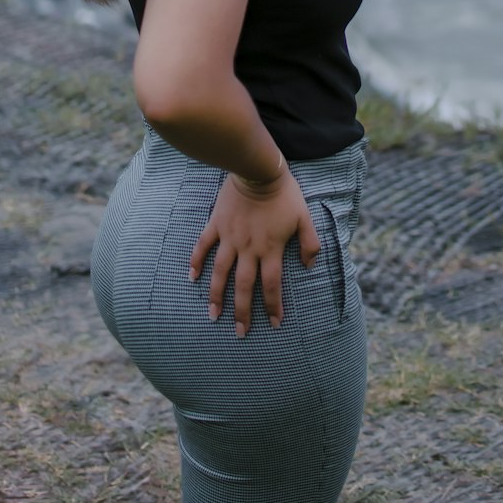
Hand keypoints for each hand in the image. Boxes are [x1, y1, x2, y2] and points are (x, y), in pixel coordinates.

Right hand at [189, 167, 321, 336]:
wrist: (258, 170)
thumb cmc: (285, 194)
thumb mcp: (304, 217)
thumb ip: (310, 244)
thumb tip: (308, 266)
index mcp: (270, 248)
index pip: (272, 285)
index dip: (273, 306)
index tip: (274, 323)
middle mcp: (248, 248)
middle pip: (244, 286)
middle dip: (242, 311)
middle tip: (240, 332)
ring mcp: (230, 238)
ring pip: (221, 272)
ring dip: (216, 295)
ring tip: (213, 314)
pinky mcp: (217, 225)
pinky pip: (204, 246)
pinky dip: (197, 261)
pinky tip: (192, 277)